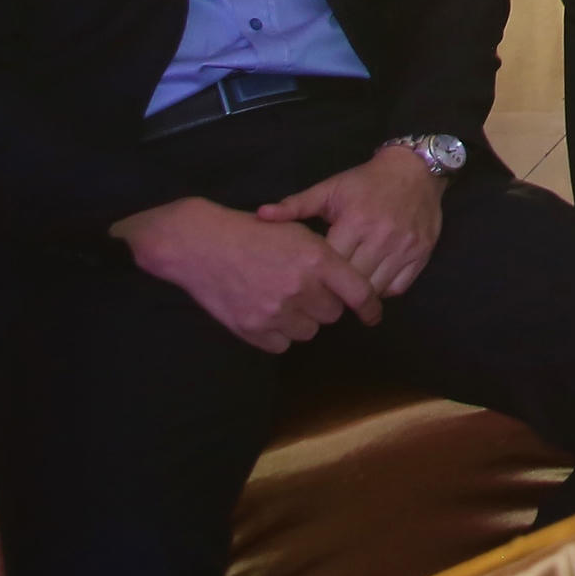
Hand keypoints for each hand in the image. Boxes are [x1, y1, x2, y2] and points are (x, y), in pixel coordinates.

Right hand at [110, 195, 381, 350]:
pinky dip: (278, 333)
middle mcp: (301, 288)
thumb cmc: (253, 232)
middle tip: (306, 290)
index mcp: (317, 259)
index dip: (370, 307)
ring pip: (308, 331)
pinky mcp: (251, 329)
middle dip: (324, 304)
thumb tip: (347, 282)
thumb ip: (325, 257)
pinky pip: (281, 345)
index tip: (373, 315)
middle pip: (332, 314)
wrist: (201, 244)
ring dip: (302, 320)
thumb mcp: (297, 231)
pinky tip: (266, 312)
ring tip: (283, 299)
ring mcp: (275, 311)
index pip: (358, 292)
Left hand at [257, 146, 447, 299]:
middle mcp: (383, 237)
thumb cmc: (367, 182)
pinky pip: (398, 287)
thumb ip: (295, 206)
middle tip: (322, 294)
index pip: (330, 265)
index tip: (305, 281)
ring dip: (358, 294)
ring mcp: (405, 247)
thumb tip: (260, 216)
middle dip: (335, 291)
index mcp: (356, 222)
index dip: (315, 278)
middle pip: (352, 282)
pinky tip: (370, 282)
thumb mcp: (330, 189)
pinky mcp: (422, 254)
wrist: (416, 170)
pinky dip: (383, 290)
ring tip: (344, 291)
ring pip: (376, 289)